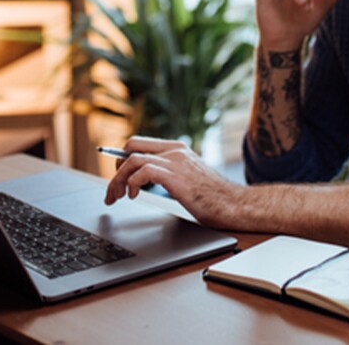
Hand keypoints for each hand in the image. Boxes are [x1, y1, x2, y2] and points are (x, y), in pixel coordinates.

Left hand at [103, 136, 242, 229]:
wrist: (235, 205)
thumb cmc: (214, 198)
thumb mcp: (187, 179)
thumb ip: (169, 174)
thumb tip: (144, 182)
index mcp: (178, 149)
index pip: (140, 143)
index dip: (122, 158)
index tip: (116, 176)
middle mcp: (175, 151)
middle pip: (131, 146)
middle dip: (116, 168)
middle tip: (113, 189)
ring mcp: (175, 161)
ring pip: (132, 159)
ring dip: (118, 179)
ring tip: (117, 196)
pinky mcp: (175, 176)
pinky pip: (142, 171)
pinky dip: (131, 183)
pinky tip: (134, 195)